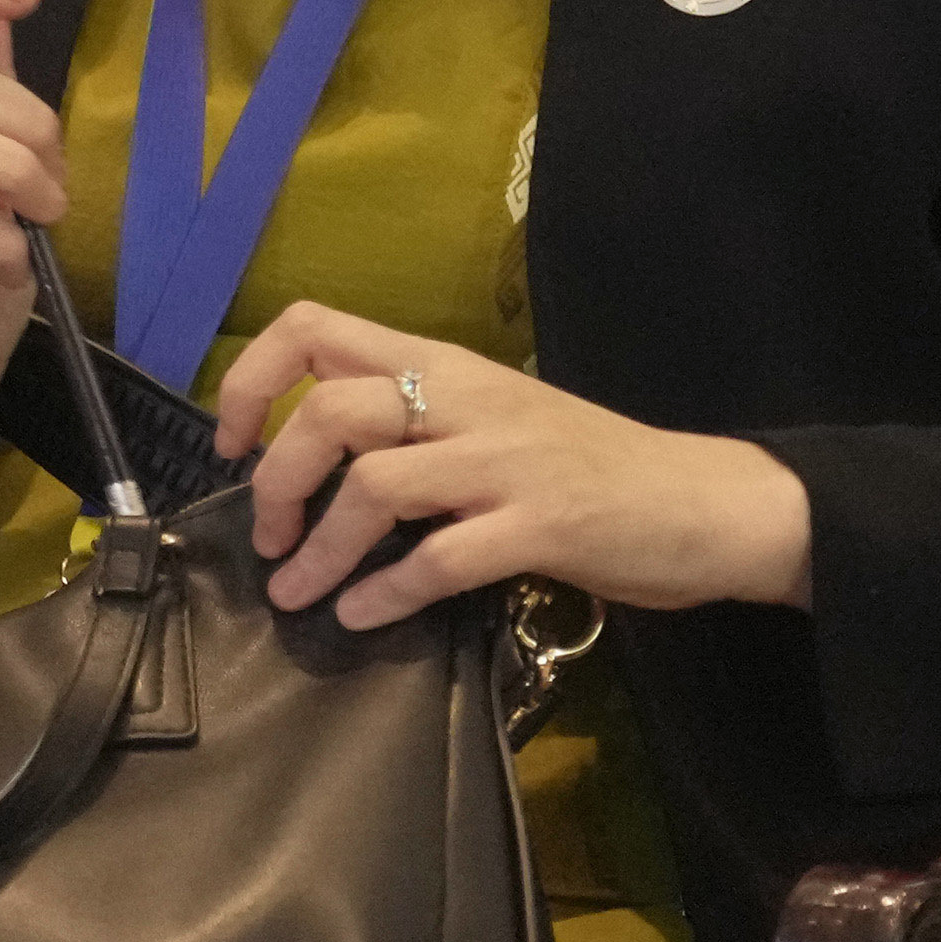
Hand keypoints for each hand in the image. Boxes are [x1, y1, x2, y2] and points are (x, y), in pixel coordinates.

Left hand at [213, 303, 811, 629]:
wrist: (706, 501)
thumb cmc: (594, 466)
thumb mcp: (496, 419)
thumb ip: (416, 427)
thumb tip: (316, 470)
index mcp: (447, 365)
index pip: (316, 326)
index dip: (251, 379)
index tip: (233, 443)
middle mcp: (469, 400)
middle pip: (329, 410)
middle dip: (276, 480)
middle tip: (270, 538)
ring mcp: (506, 462)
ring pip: (373, 486)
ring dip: (319, 551)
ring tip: (299, 594)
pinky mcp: (541, 525)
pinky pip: (438, 560)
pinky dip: (384, 594)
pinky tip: (363, 616)